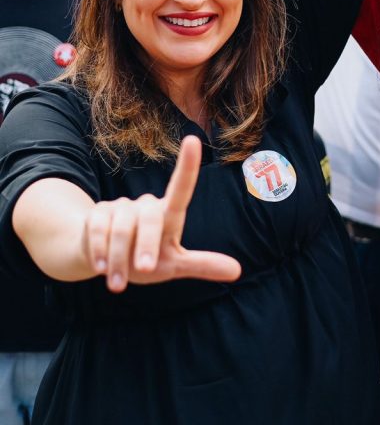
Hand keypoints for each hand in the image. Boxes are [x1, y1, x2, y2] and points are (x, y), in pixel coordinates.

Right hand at [81, 136, 241, 292]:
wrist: (102, 260)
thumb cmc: (143, 259)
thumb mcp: (172, 265)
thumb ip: (201, 265)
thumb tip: (237, 271)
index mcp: (168, 215)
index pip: (181, 188)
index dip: (187, 165)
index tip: (193, 140)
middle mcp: (146, 206)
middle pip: (149, 219)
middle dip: (146, 246)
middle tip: (144, 270)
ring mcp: (119, 208)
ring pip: (121, 229)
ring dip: (119, 259)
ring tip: (117, 284)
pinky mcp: (96, 214)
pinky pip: (97, 229)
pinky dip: (99, 251)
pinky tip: (100, 267)